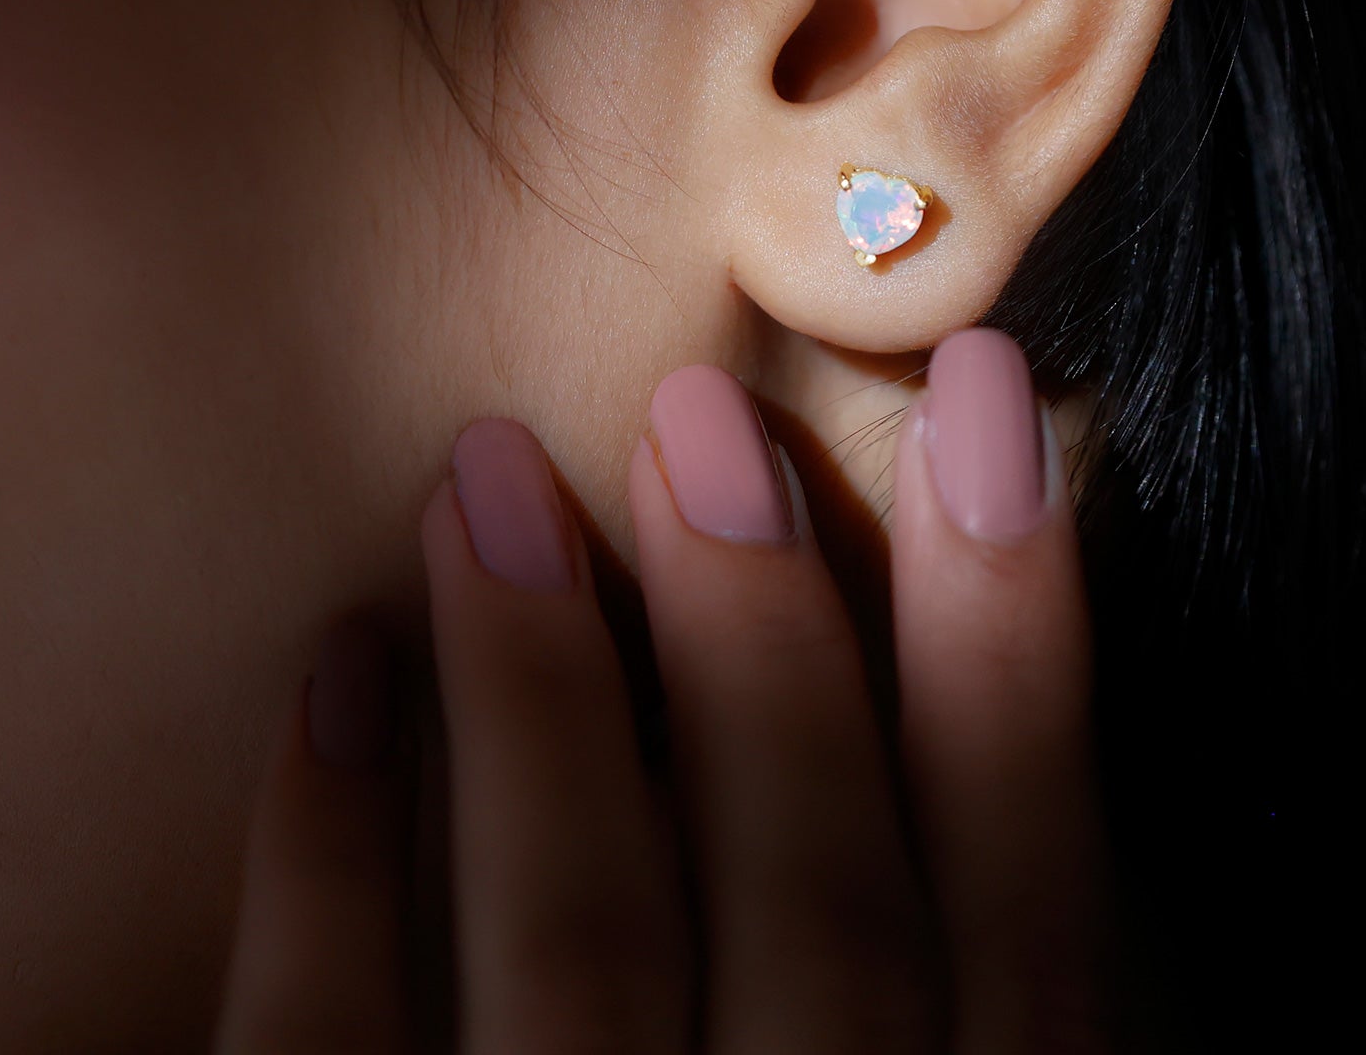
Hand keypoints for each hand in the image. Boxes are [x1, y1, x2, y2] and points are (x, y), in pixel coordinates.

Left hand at [213, 328, 1119, 1051]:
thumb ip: (924, 963)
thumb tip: (930, 681)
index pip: (1038, 936)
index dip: (1024, 659)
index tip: (987, 400)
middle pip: (820, 927)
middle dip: (769, 653)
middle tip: (692, 415)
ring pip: (585, 965)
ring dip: (542, 699)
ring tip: (484, 476)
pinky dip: (327, 868)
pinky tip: (330, 677)